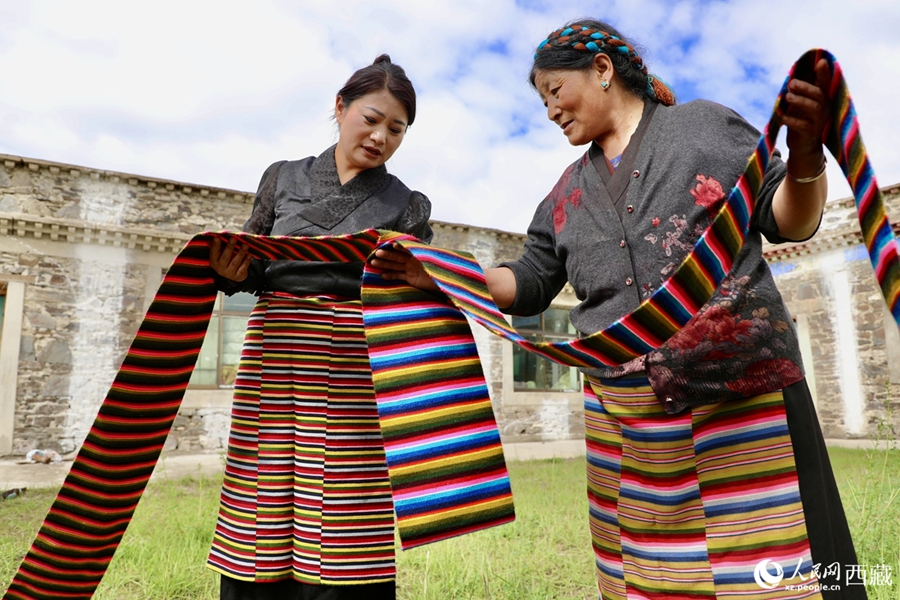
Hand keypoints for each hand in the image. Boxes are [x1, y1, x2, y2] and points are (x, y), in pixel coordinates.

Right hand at [210, 237, 250, 281]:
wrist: (233, 276)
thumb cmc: (226, 262)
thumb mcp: (220, 255)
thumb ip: (217, 247)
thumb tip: (212, 237)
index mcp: (214, 262)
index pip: (214, 253)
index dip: (215, 245)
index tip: (217, 238)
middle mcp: (220, 268)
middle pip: (225, 257)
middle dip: (229, 247)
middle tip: (233, 239)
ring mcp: (229, 273)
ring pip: (235, 262)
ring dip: (240, 253)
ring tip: (245, 245)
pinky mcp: (238, 276)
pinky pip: (242, 268)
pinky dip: (246, 261)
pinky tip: (249, 254)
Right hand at [370, 244, 438, 291]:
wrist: (445, 282)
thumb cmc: (440, 268)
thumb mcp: (432, 259)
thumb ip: (423, 253)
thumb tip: (416, 247)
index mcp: (417, 254)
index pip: (406, 248)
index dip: (399, 247)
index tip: (391, 245)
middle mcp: (412, 260)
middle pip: (397, 257)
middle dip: (387, 255)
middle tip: (376, 254)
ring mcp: (410, 269)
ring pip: (395, 266)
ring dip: (385, 264)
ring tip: (373, 263)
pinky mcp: (410, 278)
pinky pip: (398, 276)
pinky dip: (391, 276)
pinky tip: (382, 275)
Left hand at [781, 57, 830, 175]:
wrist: (803, 146)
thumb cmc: (801, 120)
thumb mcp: (801, 105)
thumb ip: (799, 93)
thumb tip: (791, 77)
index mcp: (822, 99)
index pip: (825, 84)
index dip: (824, 73)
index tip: (821, 61)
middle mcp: (824, 108)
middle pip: (819, 94)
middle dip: (805, 87)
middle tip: (791, 83)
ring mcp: (819, 121)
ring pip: (813, 108)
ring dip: (799, 101)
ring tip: (787, 97)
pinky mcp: (810, 133)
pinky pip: (802, 125)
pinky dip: (791, 120)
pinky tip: (782, 117)